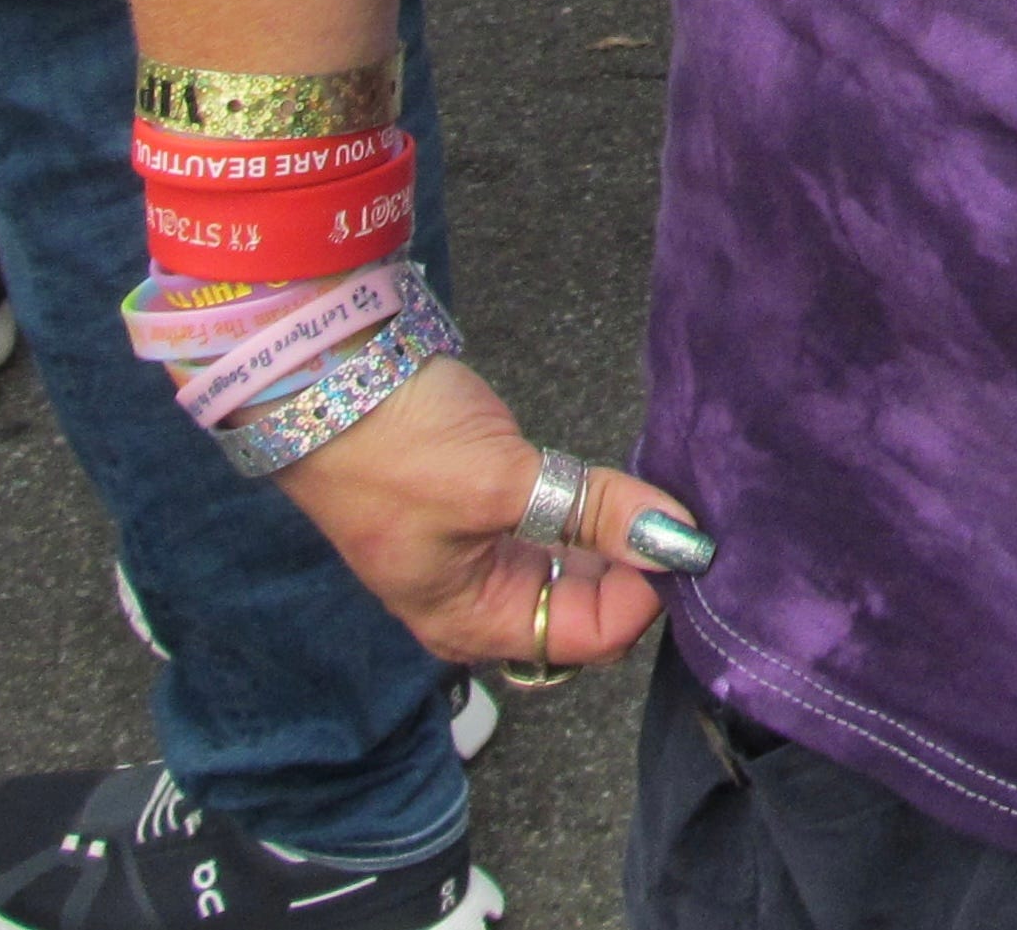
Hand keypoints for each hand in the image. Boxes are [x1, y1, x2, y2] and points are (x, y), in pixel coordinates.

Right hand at [275, 353, 707, 670]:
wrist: (325, 379)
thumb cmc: (394, 447)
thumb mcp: (502, 482)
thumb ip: (593, 512)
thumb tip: (677, 540)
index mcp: (472, 622)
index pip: (590, 638)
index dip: (646, 595)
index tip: (687, 540)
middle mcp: (479, 601)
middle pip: (588, 607)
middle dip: (641, 570)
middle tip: (691, 517)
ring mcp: (483, 553)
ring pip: (579, 566)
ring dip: (623, 538)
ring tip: (668, 498)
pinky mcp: (490, 506)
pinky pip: (562, 527)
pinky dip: (598, 511)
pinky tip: (628, 485)